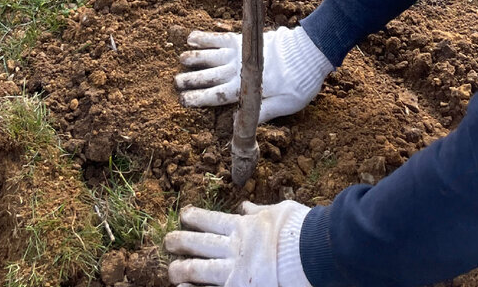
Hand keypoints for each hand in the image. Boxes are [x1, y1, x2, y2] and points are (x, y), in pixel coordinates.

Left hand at [165, 201, 310, 286]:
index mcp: (243, 226)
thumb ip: (259, 210)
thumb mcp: (278, 211)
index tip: (183, 214)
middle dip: (180, 242)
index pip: (211, 220)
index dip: (195, 217)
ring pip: (198, 270)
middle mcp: (234, 248)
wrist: (310, 253)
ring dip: (181, 269)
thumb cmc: (298, 229)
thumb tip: (245, 206)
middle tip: (167, 241)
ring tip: (170, 270)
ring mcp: (234, 272)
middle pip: (199, 244)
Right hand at [174, 25, 332, 123]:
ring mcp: (240, 52)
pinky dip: (206, 37)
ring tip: (180, 59)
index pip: (217, 95)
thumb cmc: (299, 83)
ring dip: (195, 57)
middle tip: (175, 82)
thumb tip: (237, 122)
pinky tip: (193, 37)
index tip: (184, 100)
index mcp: (246, 88)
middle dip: (191, 79)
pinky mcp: (244, 40)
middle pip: (210, 75)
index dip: (199, 98)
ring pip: (211, 55)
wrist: (309, 52)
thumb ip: (260, 113)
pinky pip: (220, 37)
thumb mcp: (284, 105)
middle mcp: (239, 69)